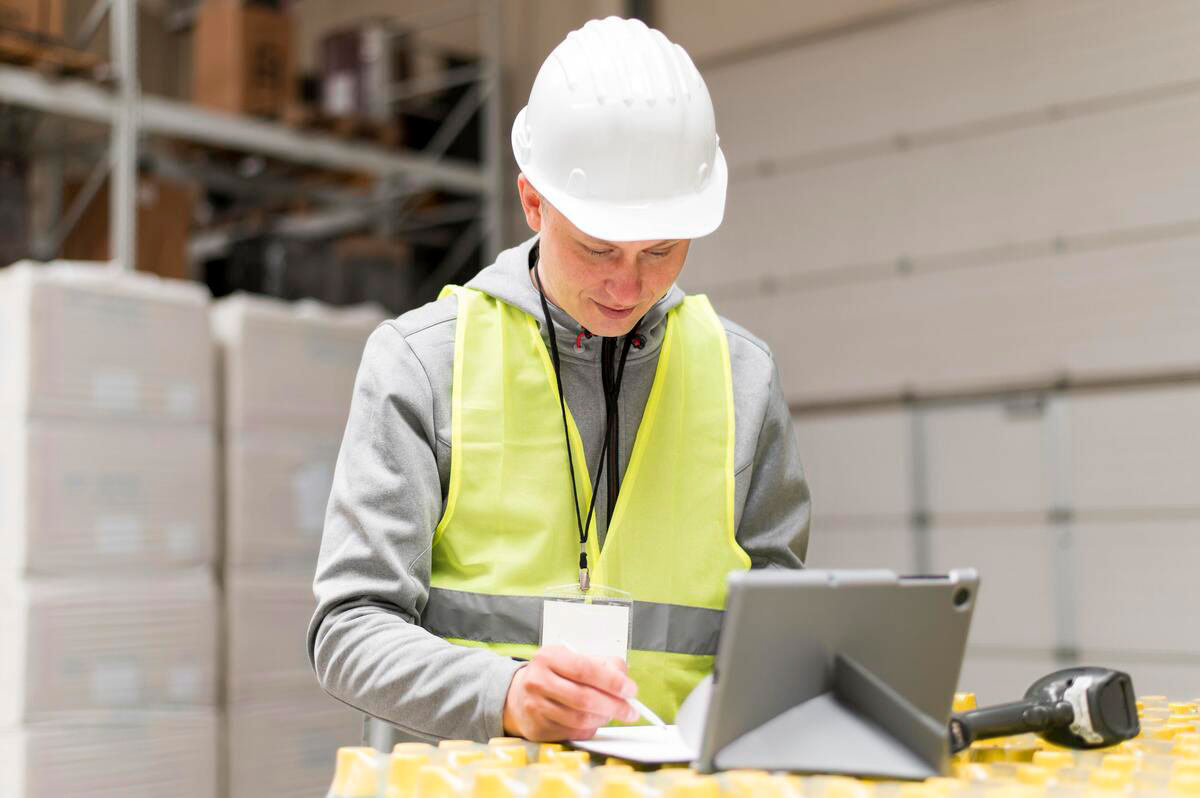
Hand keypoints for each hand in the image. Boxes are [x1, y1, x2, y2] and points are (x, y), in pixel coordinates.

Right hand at [502, 645, 638, 740]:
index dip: (612, 681)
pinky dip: (591, 728)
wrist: (519, 694)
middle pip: (584, 698)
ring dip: (604, 718)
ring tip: (612, 714)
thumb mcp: (573, 658)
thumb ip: (602, 664)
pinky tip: (594, 721)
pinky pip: (573, 732)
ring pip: (580, 719)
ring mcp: (535, 707)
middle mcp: (538, 681)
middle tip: (631, 710)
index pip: (586, 670)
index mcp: (549, 657)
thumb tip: (624, 680)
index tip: (631, 690)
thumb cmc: (554, 674)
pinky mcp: (538, 728)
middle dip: (614, 706)